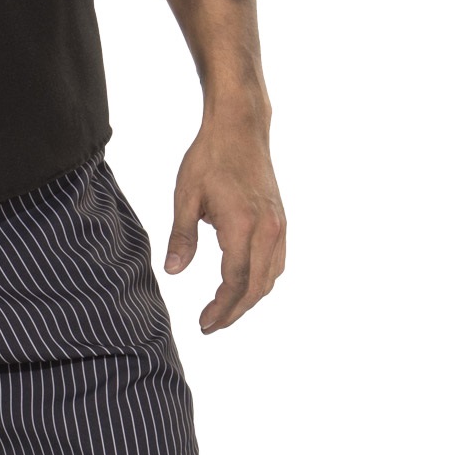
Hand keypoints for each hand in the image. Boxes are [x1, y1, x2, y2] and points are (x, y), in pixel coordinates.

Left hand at [164, 108, 285, 331]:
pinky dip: (261, 281)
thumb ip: (182, 236)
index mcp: (243, 225)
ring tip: (223, 311)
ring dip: (249, 299)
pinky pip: (277, 262)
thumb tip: (173, 272)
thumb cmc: (210, 158)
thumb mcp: (186, 196)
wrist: (241, 128)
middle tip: (210, 326)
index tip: (203, 324)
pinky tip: (243, 286)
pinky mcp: (281, 221)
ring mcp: (279, 226)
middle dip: (234, 312)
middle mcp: (268, 230)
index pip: (234, 281)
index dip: (220, 308)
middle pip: (256, 287)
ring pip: (270, 278)